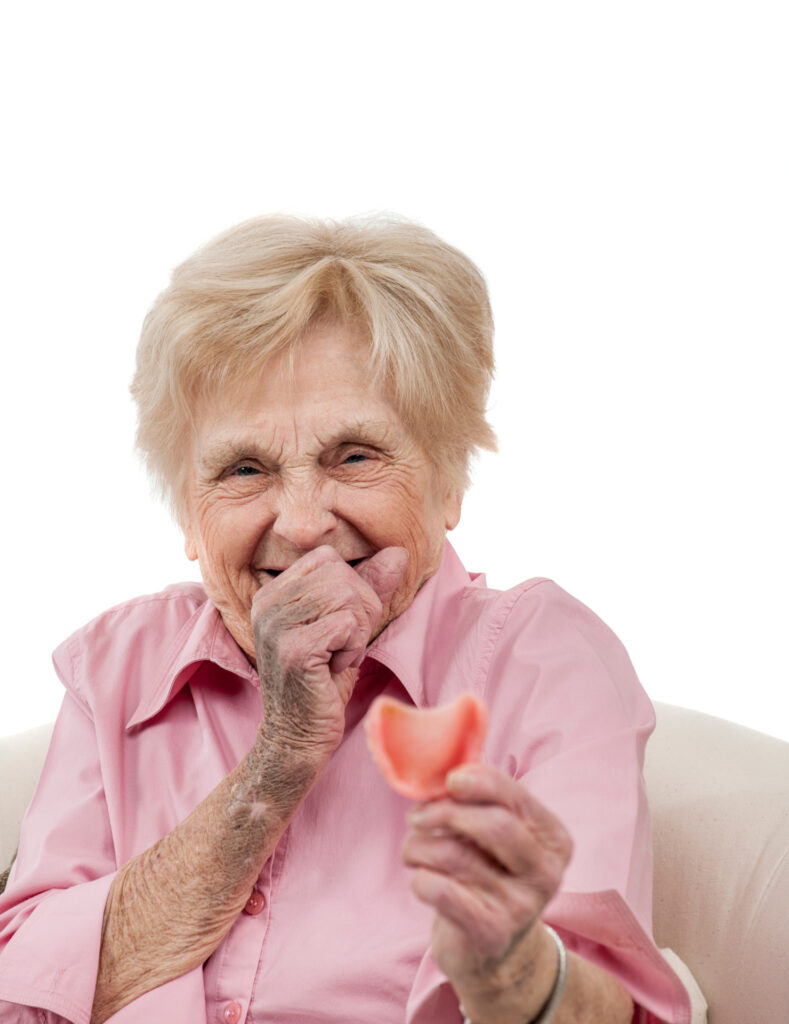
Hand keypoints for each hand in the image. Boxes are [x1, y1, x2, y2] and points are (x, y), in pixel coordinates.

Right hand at [251, 545, 406, 760]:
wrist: (299, 736)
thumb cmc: (323, 680)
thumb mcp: (348, 626)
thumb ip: (368, 587)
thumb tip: (398, 553)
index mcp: (272, 592)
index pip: (328, 558)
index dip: (352, 588)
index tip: (340, 625)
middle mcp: (266, 603)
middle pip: (341, 575)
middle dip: (360, 611)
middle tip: (343, 645)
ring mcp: (276, 625)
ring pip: (347, 597)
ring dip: (357, 632)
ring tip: (338, 656)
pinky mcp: (293, 648)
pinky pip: (347, 624)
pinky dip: (353, 648)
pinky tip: (335, 668)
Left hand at [401, 764, 572, 1018]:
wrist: (497, 953)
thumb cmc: (491, 875)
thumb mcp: (499, 838)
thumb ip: (483, 803)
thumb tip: (441, 774)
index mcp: (553, 839)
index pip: (516, 798)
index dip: (478, 781)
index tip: (449, 780)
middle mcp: (546, 872)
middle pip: (492, 825)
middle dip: (444, 812)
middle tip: (417, 817)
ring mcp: (521, 906)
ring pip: (457, 856)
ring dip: (420, 846)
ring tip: (412, 850)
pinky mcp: (491, 933)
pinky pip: (442, 891)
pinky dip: (420, 878)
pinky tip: (421, 879)